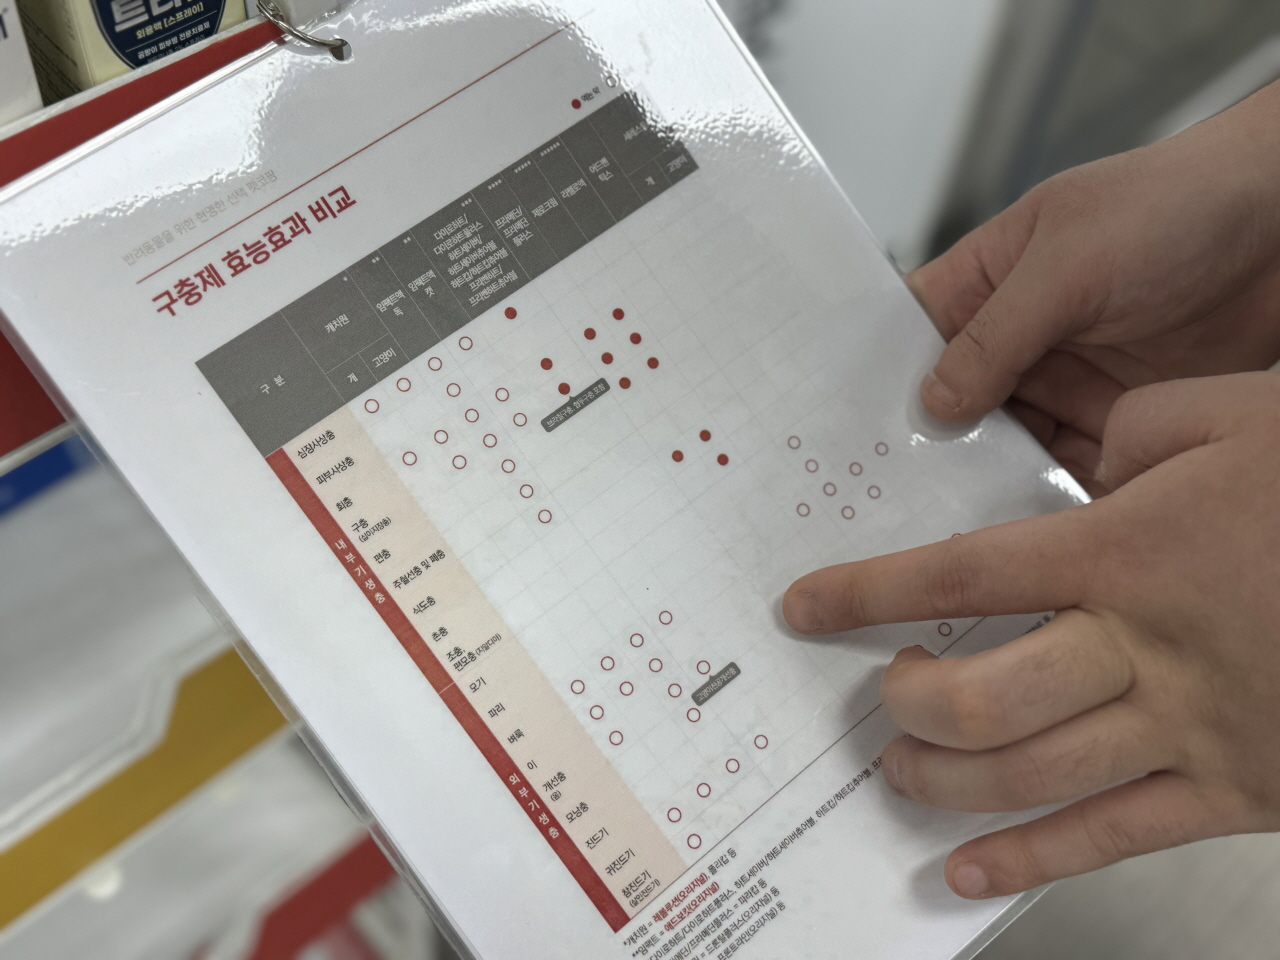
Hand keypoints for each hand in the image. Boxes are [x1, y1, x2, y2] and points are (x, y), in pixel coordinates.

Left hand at [783, 373, 1279, 898]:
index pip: (958, 577)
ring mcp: (1194, 727)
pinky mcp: (1241, 788)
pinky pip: (1119, 839)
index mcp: (1127, 550)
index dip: (867, 594)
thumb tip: (1073, 476)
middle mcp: (1145, 647)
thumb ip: (1131, 435)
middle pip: (982, 697)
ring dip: (946, 781)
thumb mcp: (1232, 415)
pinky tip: (966, 872)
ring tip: (900, 770)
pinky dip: (1031, 860)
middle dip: (908, 702)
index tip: (805, 608)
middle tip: (880, 694)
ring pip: (1034, 776)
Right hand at [909, 81, 1279, 494]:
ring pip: (1003, 445)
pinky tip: (1023, 528)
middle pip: (949, 406)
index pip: (907, 338)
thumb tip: (933, 402)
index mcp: (986, 280)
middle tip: (892, 497)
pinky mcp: (1114, 417)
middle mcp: (1017, 336)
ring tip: (949, 521)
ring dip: (984, 478)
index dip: (875, 383)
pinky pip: (1065, 465)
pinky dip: (1046, 495)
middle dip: (926, 448)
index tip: (849, 438)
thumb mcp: (1069, 263)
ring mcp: (1065, 379)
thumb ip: (997, 336)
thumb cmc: (1178, 204)